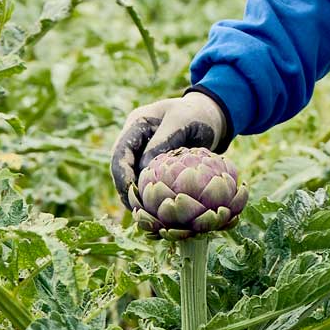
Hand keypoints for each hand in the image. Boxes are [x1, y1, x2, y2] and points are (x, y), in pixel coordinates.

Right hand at [110, 90, 227, 209]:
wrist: (209, 116)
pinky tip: (156, 211)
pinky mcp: (153, 165)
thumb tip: (144, 173)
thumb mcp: (181, 121)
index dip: (122, 175)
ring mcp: (142, 152)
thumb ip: (162, 142)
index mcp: (136, 123)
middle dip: (126, 190)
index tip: (132, 194)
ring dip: (136, 196)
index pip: (120, 152)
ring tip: (145, 215)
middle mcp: (134, 139)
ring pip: (131, 178)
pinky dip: (149, 196)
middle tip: (137, 211)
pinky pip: (145, 182)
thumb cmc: (196, 114)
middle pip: (120, 168)